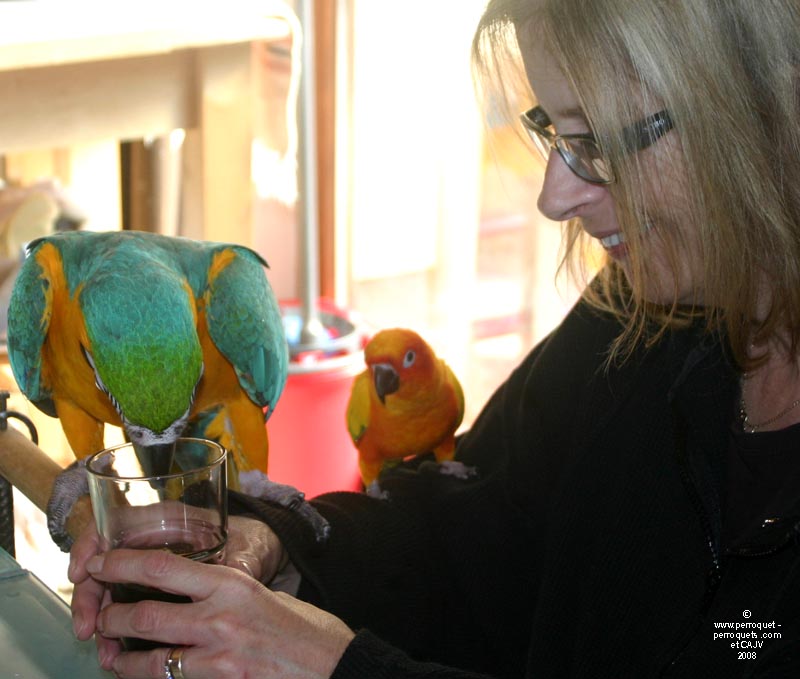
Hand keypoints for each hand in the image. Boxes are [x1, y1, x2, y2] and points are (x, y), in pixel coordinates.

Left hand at [71, 545, 354, 677]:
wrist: (335, 667)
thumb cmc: (307, 629)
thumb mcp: (267, 596)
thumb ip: (229, 594)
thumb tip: (197, 597)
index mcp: (231, 584)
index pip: (162, 568)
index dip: (123, 565)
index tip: (101, 564)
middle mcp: (219, 618)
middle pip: (144, 615)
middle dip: (112, 618)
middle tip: (100, 619)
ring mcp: (218, 657)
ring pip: (148, 661)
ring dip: (123, 660)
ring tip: (112, 657)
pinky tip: (146, 677)